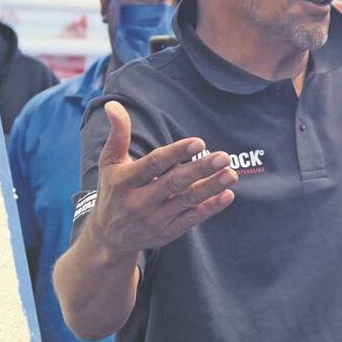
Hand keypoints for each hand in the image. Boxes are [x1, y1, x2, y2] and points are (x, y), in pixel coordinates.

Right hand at [85, 101, 236, 257]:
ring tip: (232, 174)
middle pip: (174, 183)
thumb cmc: (114, 190)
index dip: (176, 153)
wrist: (109, 238)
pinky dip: (210, 208)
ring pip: (187, 201)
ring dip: (211, 187)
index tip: (198, 142)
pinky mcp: (168, 232)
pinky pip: (192, 219)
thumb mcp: (110, 163)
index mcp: (125, 181)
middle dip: (200, 169)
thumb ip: (118, 134)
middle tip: (224, 156)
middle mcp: (139, 201)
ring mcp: (155, 219)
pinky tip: (227, 195)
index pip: (154, 164)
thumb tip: (113, 104)